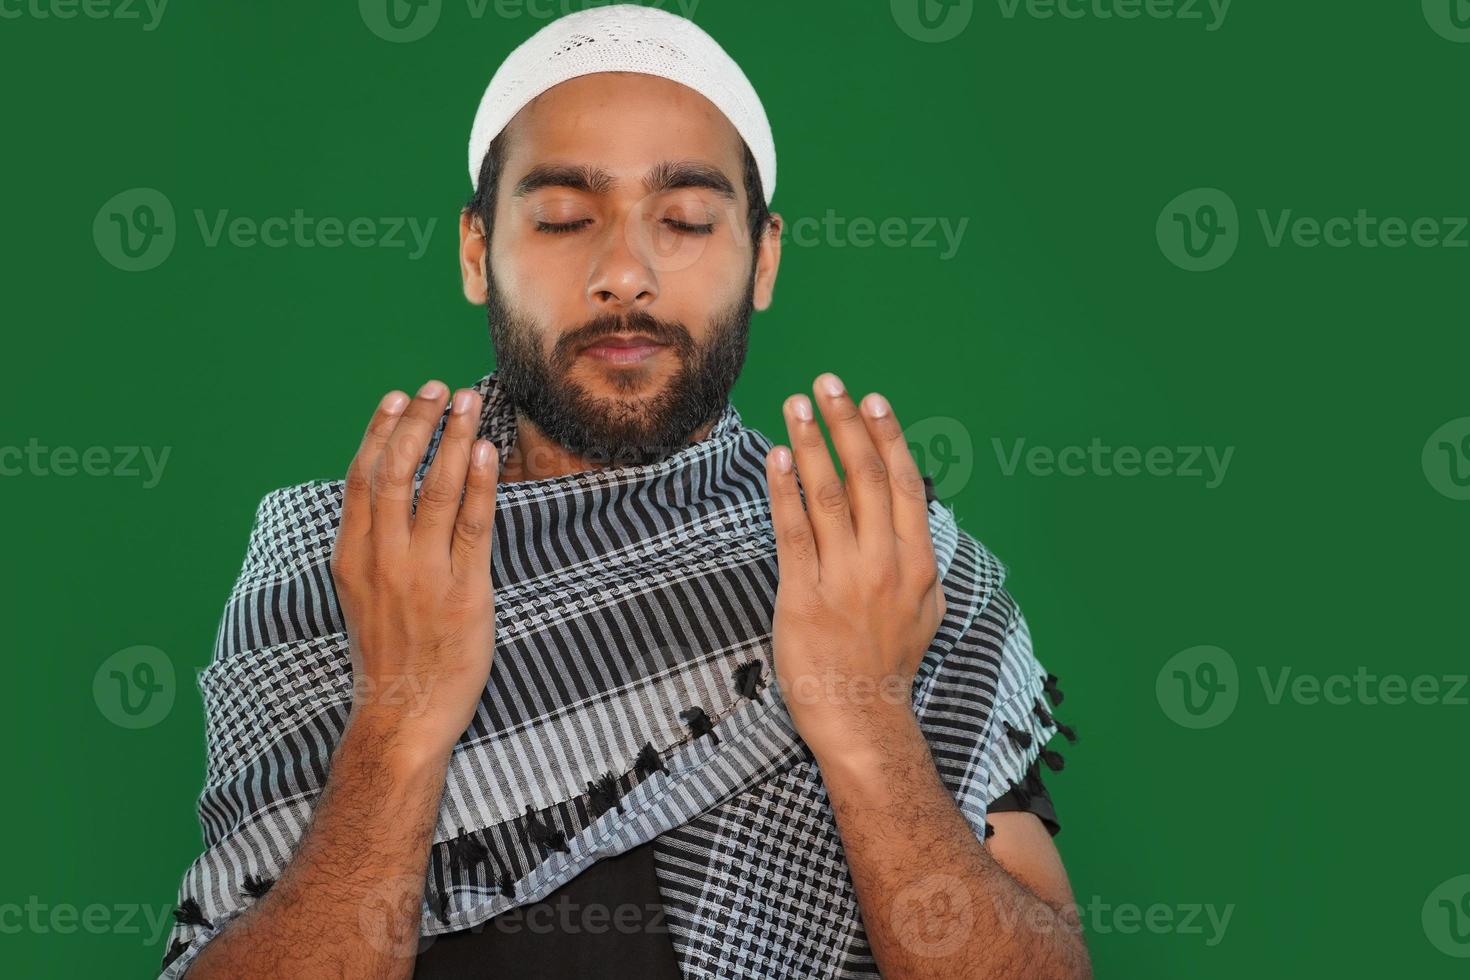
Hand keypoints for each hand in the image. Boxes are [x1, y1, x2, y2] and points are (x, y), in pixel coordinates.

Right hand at [329, 380, 499, 764]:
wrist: (404, 714)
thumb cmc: (390, 653)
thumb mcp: (362, 593)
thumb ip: (373, 544)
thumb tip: (390, 492)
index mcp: (352, 556)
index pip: (362, 478)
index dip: (380, 432)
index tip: (397, 398)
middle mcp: (383, 558)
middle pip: (397, 472)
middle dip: (420, 422)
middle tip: (439, 389)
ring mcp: (423, 574)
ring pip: (435, 490)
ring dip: (454, 439)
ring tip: (468, 403)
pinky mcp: (464, 591)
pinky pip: (473, 526)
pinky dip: (479, 484)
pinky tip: (487, 452)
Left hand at [764, 372, 944, 759]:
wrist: (864, 720)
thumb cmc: (889, 664)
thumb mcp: (925, 607)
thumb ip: (919, 555)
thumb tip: (913, 509)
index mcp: (918, 562)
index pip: (903, 484)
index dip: (887, 437)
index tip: (872, 400)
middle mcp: (885, 564)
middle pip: (866, 478)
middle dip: (846, 424)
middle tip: (828, 383)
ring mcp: (845, 580)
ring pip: (829, 496)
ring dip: (811, 444)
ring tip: (796, 405)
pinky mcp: (804, 598)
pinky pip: (792, 533)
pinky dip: (784, 490)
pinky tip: (775, 459)